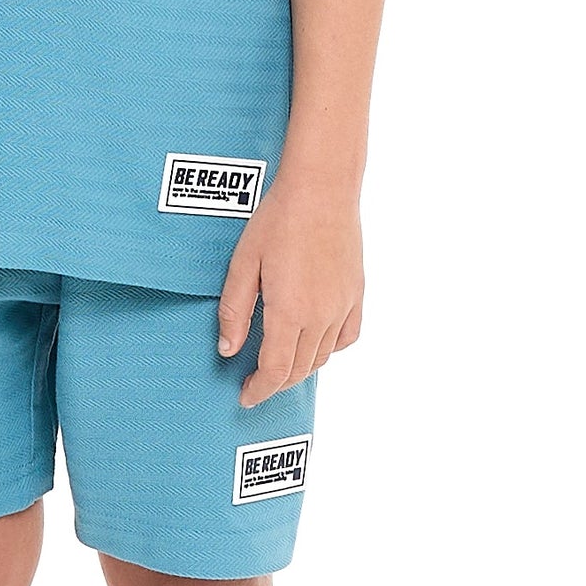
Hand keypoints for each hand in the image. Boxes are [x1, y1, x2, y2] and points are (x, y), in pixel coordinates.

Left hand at [217, 176, 364, 407]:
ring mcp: (343, 305)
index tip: (246, 397)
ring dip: (300, 368)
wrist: (321, 189)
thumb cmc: (278, 220)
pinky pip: (347, 336)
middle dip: (276, 383)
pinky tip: (314, 342)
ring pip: (323, 356)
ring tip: (280, 364)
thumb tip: (228, 350)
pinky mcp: (356, 293)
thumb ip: (234, 312)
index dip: (259, 390)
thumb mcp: (243, 265)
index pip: (276, 371)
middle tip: (256, 383)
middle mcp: (321, 316)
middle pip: (300, 369)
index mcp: (290, 312)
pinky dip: (330, 349)